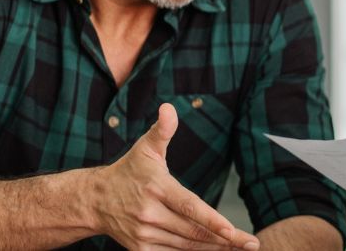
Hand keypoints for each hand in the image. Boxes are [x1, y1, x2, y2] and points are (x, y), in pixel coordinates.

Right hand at [90, 103, 258, 249]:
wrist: (94, 200)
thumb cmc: (128, 171)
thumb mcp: (145, 148)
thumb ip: (162, 130)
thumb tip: (169, 108)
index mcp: (156, 188)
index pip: (189, 207)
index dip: (212, 220)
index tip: (232, 231)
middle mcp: (149, 214)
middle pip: (193, 231)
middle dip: (225, 239)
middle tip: (251, 243)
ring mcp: (144, 234)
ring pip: (186, 246)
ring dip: (214, 248)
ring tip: (238, 248)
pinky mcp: (141, 248)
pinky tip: (214, 250)